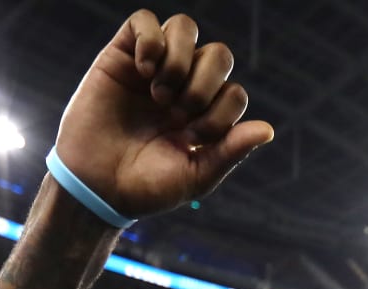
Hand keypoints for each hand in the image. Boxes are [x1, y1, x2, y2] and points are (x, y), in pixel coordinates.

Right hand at [53, 10, 273, 218]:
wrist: (98, 187)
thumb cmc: (146, 187)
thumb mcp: (196, 175)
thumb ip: (231, 151)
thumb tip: (269, 130)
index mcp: (205, 115)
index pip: (234, 92)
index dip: (222, 111)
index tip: (193, 136)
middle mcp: (183, 87)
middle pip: (219, 54)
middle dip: (205, 84)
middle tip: (178, 113)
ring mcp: (153, 68)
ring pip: (186, 28)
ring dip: (180, 60)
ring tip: (160, 94)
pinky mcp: (121, 55)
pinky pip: (144, 21)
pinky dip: (151, 40)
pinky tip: (143, 71)